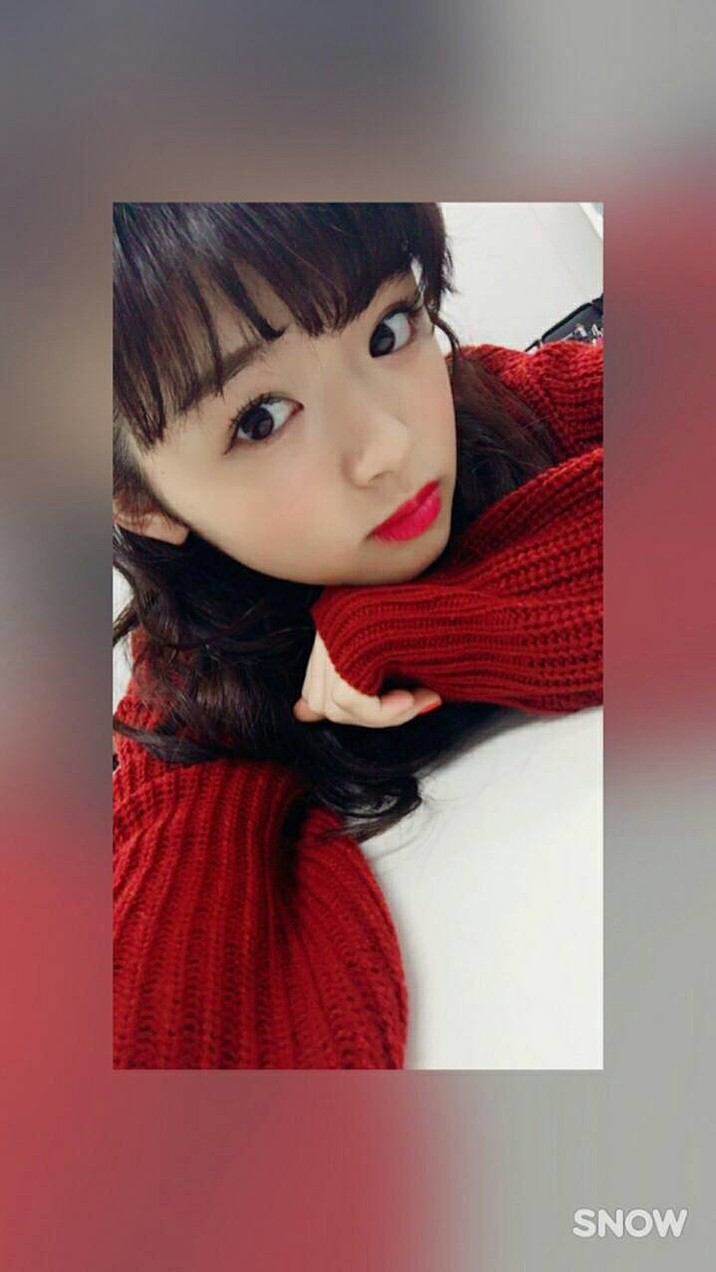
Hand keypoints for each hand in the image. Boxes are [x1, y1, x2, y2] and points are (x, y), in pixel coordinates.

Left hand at [293, 631, 441, 727]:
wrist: (473, 603)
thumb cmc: (445, 628)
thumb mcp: (394, 657)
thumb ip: (352, 681)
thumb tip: (302, 714)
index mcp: (336, 621)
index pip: (317, 688)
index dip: (354, 709)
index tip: (398, 703)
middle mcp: (329, 623)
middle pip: (322, 701)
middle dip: (369, 717)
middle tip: (415, 702)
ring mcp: (335, 629)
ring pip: (336, 706)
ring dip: (383, 717)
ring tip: (420, 699)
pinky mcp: (350, 639)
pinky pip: (350, 700)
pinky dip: (385, 713)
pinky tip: (416, 698)